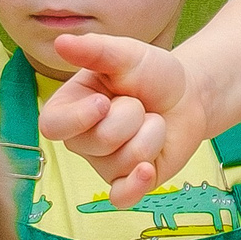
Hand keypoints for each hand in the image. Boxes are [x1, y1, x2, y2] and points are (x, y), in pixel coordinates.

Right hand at [42, 33, 213, 207]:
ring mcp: (104, 163)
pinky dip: (136, 184)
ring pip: (123, 161)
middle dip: (132, 116)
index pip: (52, 126)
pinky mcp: (128, 182)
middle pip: (99, 141)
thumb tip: (62, 41)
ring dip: (151, 134)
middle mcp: (82, 140)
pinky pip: (121, 198)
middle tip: (140, 103)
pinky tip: (147, 169)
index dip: (79, 117)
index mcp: (70, 107)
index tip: (105, 100)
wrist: (187, 94)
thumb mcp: (126, 54)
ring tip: (152, 120)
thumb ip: (95, 50)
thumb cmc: (150, 73)